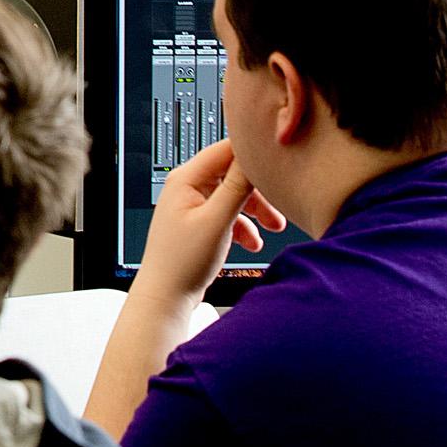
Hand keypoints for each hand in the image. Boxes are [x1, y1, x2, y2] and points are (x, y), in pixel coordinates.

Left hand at [132, 139, 287, 308]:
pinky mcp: (199, 222)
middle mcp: (187, 187)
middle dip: (258, 190)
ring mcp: (192, 205)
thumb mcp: (218, 221)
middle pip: (232, 173)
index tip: (278, 162)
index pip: (225, 150)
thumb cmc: (183, 262)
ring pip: (233, 195)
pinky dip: (243, 225)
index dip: (252, 154)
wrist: (166, 296)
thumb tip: (254, 157)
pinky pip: (228, 213)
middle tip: (280, 206)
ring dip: (255, 210)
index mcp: (185, 179)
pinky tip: (252, 243)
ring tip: (275, 227)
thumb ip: (237, 187)